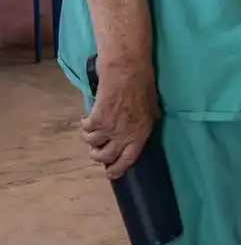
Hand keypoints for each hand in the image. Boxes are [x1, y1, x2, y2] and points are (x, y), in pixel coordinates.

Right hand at [80, 64, 159, 179]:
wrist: (128, 70)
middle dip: (98, 155)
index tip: (110, 174)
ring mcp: (110, 128)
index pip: (129, 160)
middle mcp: (125, 135)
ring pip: (92, 143)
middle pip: (105, 156)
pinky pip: (86, 129)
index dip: (118, 170)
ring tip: (94, 126)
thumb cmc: (143, 86)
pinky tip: (89, 116)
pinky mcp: (96, 119)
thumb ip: (142, 126)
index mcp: (141, 133)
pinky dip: (85, 124)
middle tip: (96, 150)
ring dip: (91, 137)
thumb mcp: (151, 110)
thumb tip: (134, 138)